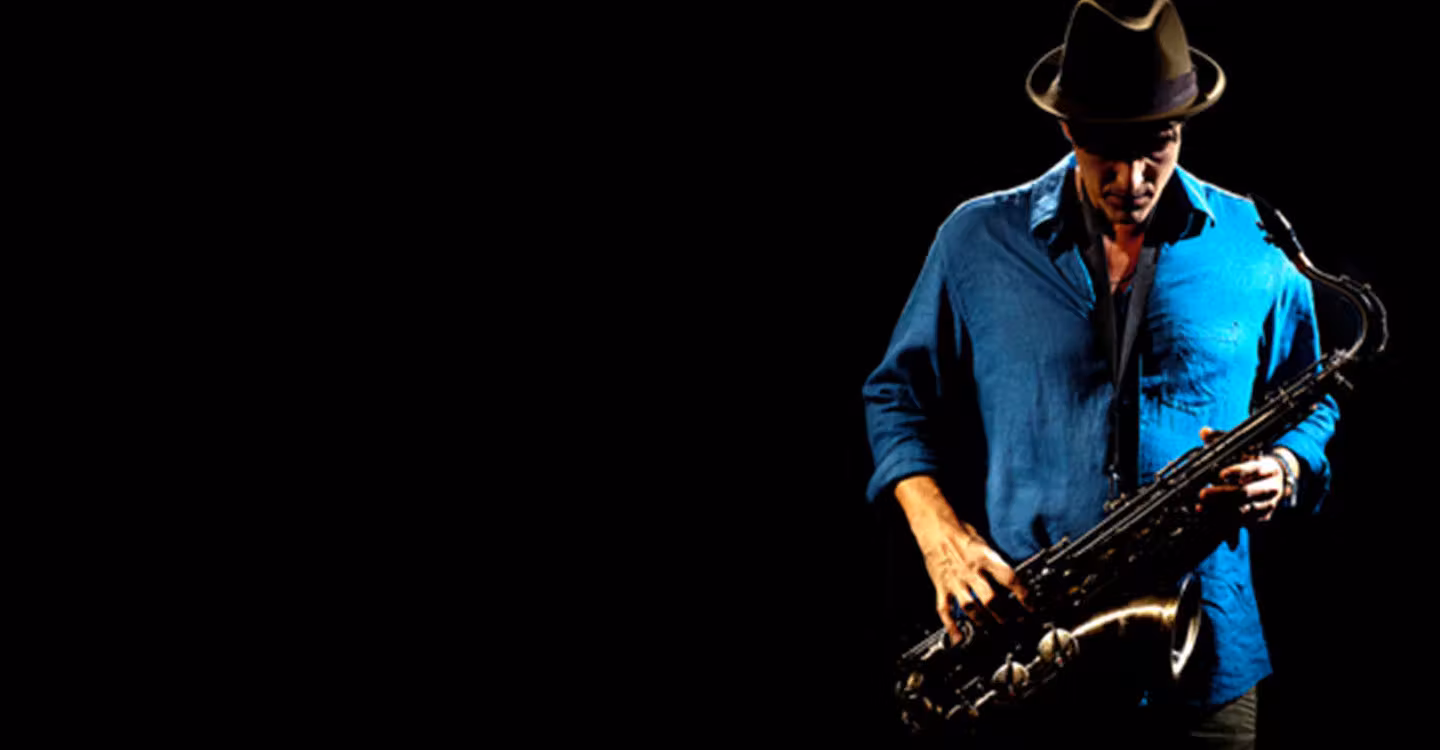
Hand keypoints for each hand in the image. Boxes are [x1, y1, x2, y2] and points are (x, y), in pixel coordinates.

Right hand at [895, 476, 1030, 644]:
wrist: (935, 527)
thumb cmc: (961, 532)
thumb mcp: (984, 542)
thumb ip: (996, 561)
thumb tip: (1012, 577)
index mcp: (984, 558)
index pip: (1009, 578)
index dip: (1023, 594)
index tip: (1032, 606)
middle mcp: (971, 571)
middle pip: (990, 598)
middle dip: (1004, 614)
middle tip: (1014, 622)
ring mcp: (955, 581)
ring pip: (969, 606)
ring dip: (982, 620)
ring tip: (991, 628)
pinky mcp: (942, 586)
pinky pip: (944, 609)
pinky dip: (951, 625)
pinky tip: (958, 636)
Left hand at [1195, 427, 1296, 522]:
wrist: (1279, 481)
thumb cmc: (1253, 463)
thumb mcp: (1242, 450)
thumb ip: (1221, 441)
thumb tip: (1204, 431)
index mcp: (1265, 467)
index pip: (1253, 469)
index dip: (1238, 471)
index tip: (1221, 474)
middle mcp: (1269, 486)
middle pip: (1246, 492)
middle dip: (1223, 494)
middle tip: (1202, 494)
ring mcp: (1267, 503)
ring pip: (1244, 510)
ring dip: (1221, 511)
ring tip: (1201, 508)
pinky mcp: (1263, 517)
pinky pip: (1244, 522)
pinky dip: (1226, 523)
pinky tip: (1209, 520)